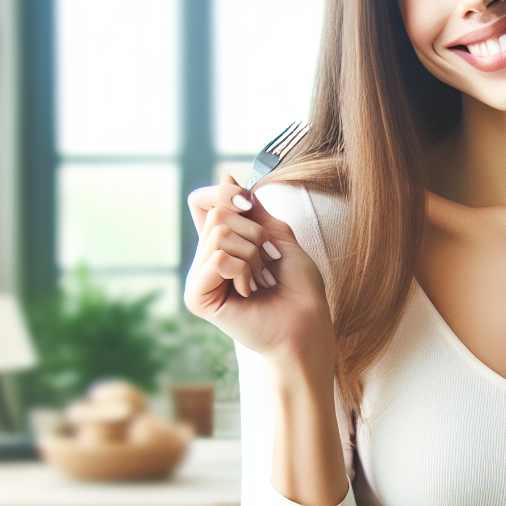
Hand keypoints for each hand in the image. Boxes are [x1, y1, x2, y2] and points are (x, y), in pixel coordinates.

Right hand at [184, 176, 332, 367]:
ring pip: (219, 233)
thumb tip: (228, 179)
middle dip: (254, 233)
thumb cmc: (300, 289)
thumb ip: (254, 211)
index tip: (248, 203)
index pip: (205, 203)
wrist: (307, 325)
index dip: (224, 194)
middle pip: (217, 214)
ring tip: (260, 281)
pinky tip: (249, 292)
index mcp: (224, 245)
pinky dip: (243, 270)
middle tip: (268, 263)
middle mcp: (207, 260)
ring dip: (252, 255)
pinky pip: (218, 257)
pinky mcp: (198, 297)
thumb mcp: (280, 238)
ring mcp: (201, 278)